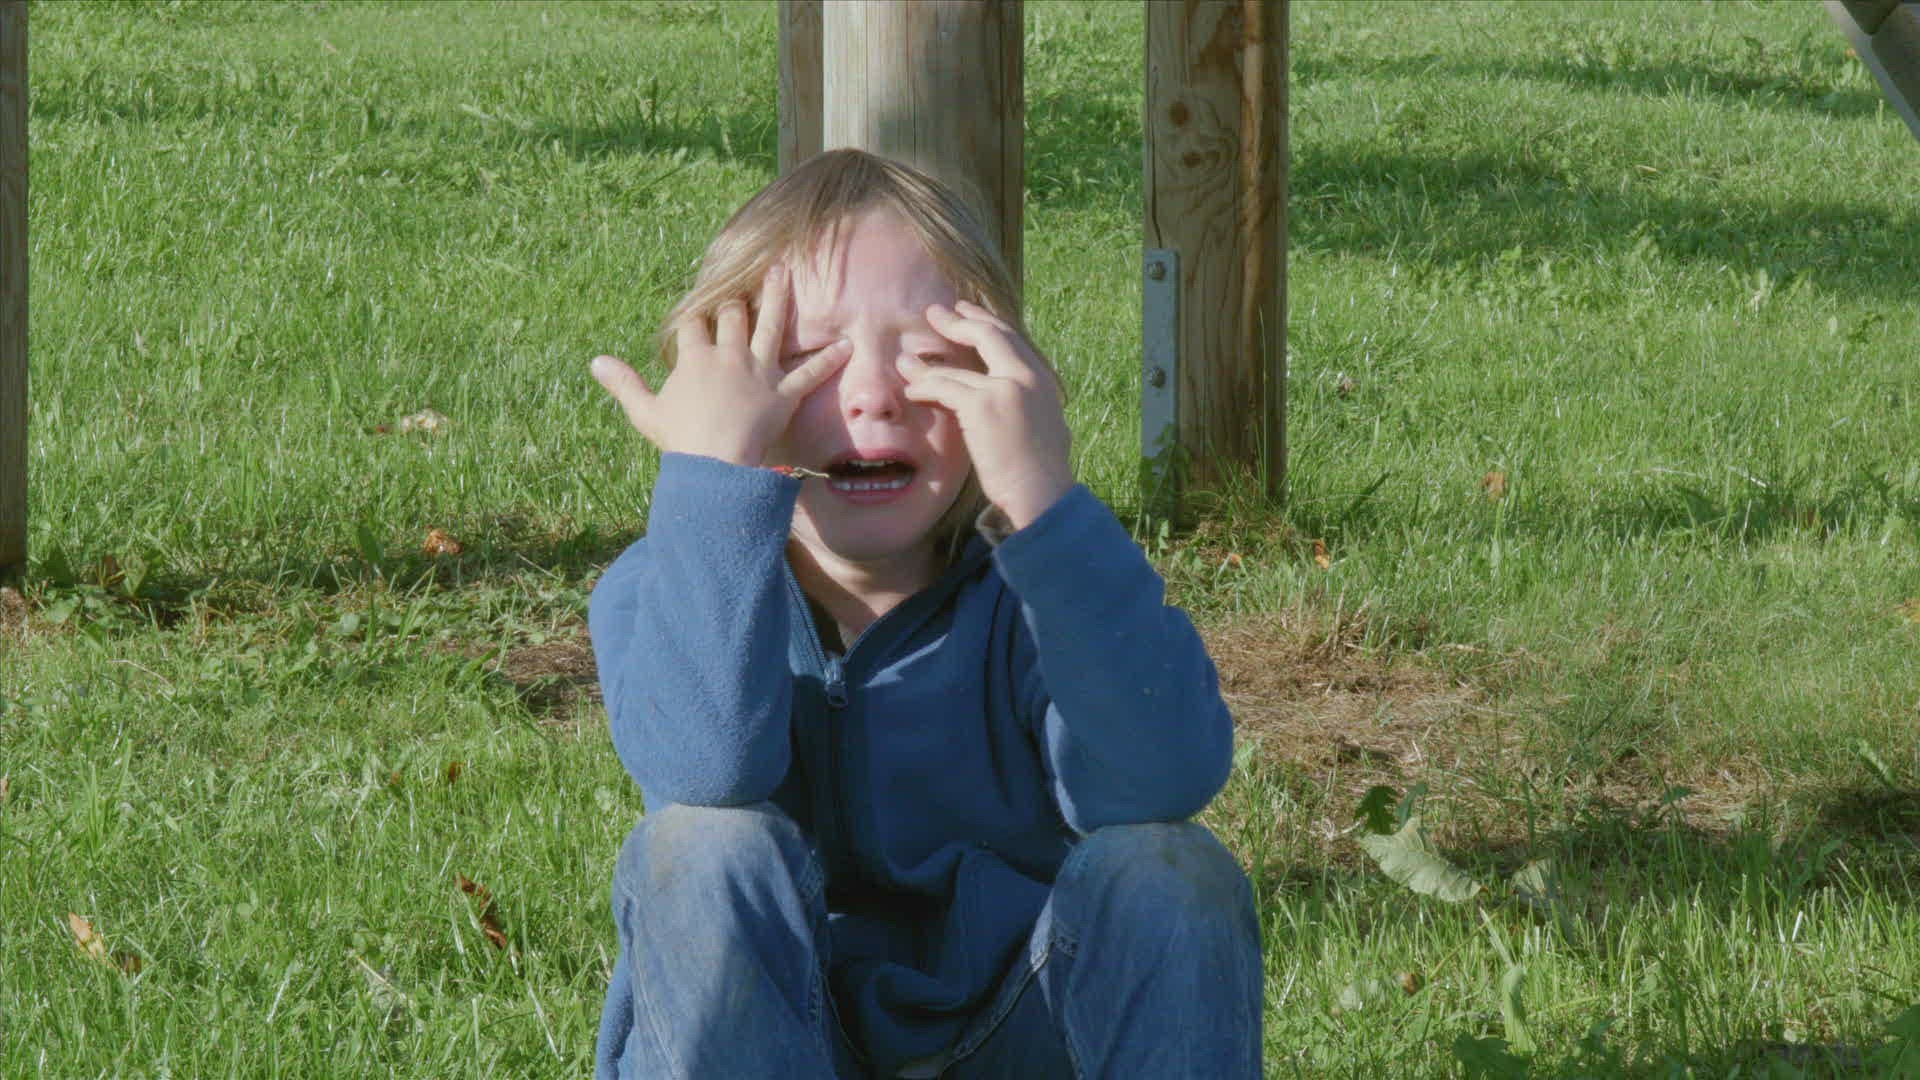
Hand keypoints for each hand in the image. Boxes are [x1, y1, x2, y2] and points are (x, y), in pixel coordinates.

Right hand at [591, 263, 849, 466]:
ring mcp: (759, 372)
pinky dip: (829, 359)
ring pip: (771, 326)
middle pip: (732, 316)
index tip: (700, 301)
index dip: (696, 312)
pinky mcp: (784, 394)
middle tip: (744, 281)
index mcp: (695, 358)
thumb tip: (594, 362)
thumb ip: (624, 384)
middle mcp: (728, 355)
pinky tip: (848, 345)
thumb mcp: (646, 412)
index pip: (694, 325)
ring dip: (778, 298)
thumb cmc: (680, 440)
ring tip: (785, 274)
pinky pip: (809, 373)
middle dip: (737, 298)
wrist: (715, 464)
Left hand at [899, 301, 1072, 530]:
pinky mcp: (982, 406)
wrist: (1042, 492)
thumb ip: (1027, 404)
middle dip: (958, 321)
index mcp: (1042, 380)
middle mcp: (1026, 376)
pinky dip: (924, 389)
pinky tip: (911, 392)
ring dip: (926, 365)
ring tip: (905, 360)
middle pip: (988, 335)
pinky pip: (944, 388)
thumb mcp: (1043, 426)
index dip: (985, 321)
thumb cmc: (1041, 472)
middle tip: (935, 312)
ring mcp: (1005, 388)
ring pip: (956, 369)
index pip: (1011, 338)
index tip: (966, 311)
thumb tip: (1011, 399)